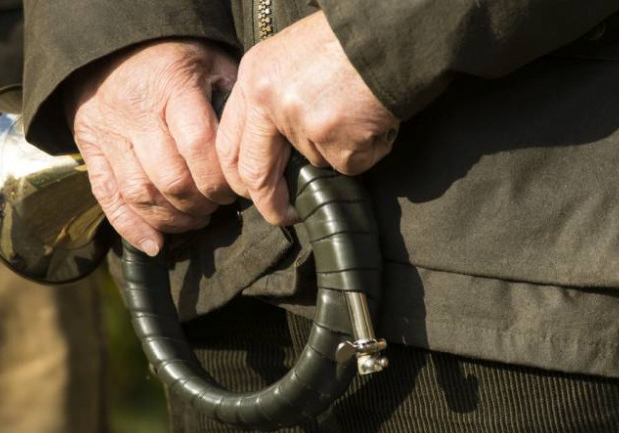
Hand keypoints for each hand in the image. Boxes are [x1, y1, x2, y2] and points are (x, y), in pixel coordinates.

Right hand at [68, 40, 236, 255]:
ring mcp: (108, 134)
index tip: (234, 190)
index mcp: (170, 87)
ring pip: (139, 194)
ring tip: (195, 220)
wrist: (110, 46)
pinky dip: (130, 227)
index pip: (198, 147)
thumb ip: (230, 100)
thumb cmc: (172, 58)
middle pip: (170, 178)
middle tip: (217, 206)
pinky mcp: (89, 150)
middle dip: (200, 203)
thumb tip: (253, 147)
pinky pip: (107, 198)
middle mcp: (134, 113)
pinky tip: (155, 244)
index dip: (219, 179)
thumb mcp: (210, 62)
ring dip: (172, 219)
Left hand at [216, 12, 398, 224]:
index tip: (253, 193)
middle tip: (284, 215)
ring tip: (356, 115)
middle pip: (255, 172)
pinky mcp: (335, 140)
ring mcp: (301, 122)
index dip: (239, 177)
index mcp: (252, 78)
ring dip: (337, 151)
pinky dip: (364, 151)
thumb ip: (272, 100)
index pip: (228, 143)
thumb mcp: (289, 58)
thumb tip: (274, 150)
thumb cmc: (347, 42)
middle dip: (269, 203)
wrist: (391, 32)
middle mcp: (268, 100)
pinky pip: (348, 164)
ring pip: (315, 162)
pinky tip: (372, 120)